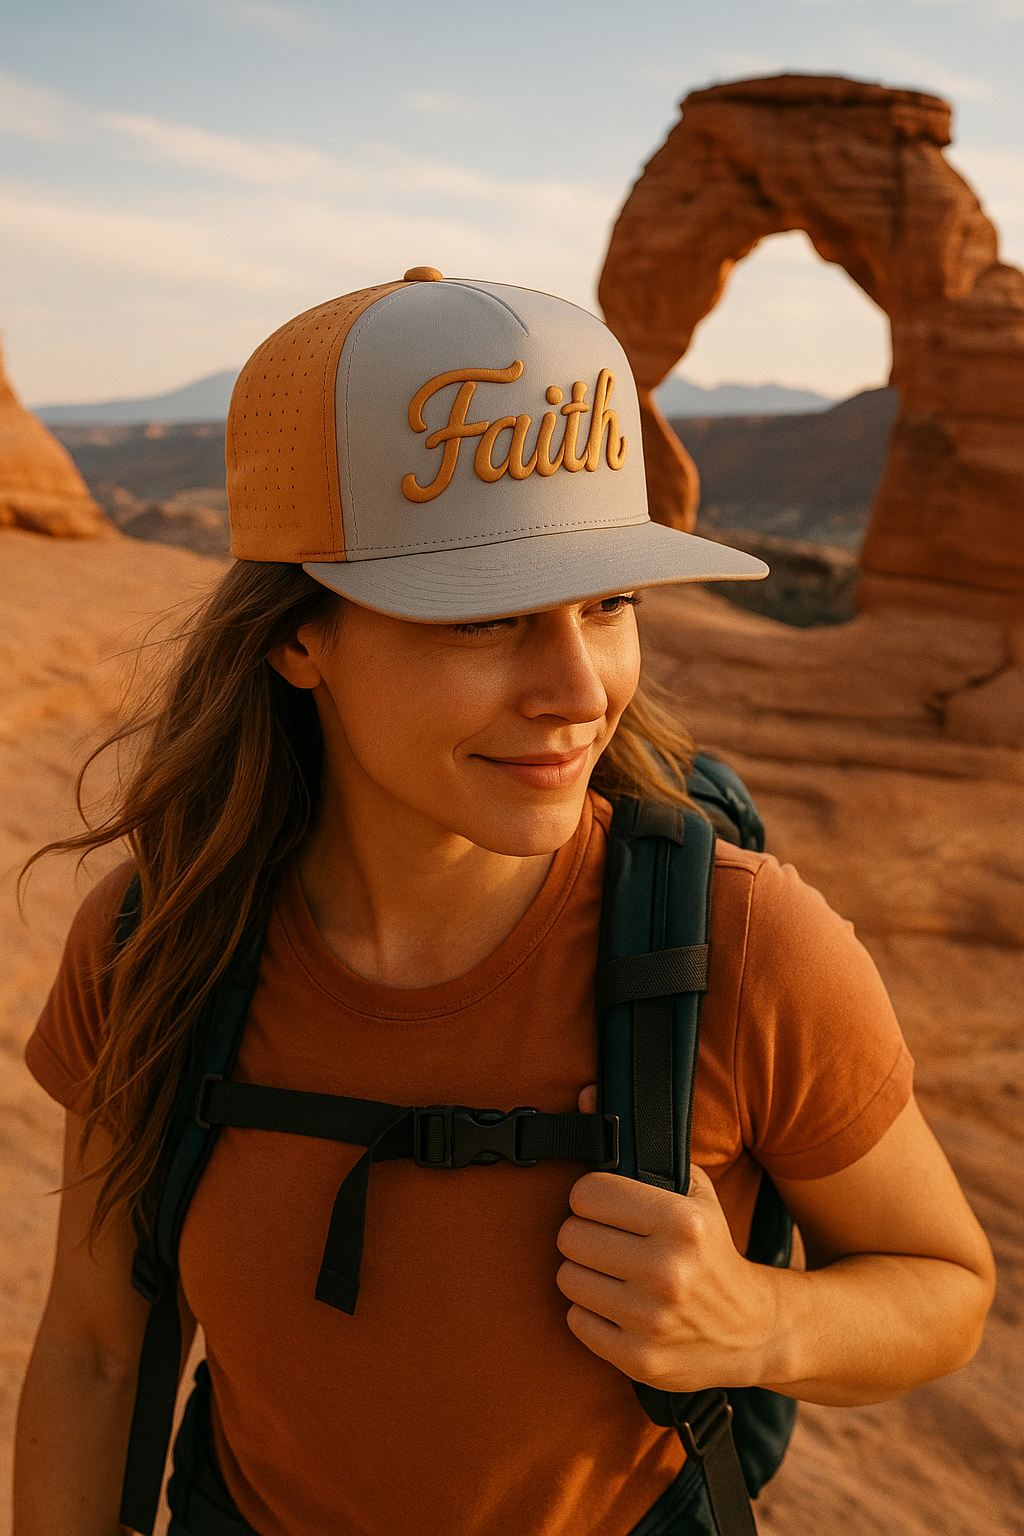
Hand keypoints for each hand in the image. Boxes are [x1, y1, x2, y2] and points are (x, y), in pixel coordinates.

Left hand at [556, 1159, 779, 1394]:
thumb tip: (588, 1103)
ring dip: (584, 1274)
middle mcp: (667, 1270)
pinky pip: (576, 1320)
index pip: (587, 1193)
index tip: (603, 1206)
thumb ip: (648, 1153)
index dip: (590, 1197)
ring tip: (613, 1274)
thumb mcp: (696, 1194)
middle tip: (606, 1241)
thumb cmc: (712, 1253)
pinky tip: (618, 1307)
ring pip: (568, 1278)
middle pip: (570, 1236)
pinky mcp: (639, 1359)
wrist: (753, 1332)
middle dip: (584, 1235)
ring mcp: (651, 1320)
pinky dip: (591, 1313)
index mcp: (681, 1222)